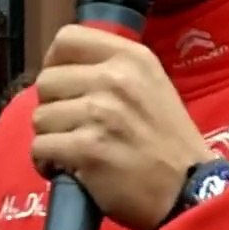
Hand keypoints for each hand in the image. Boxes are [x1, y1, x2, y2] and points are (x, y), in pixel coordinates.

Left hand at [31, 24, 216, 229]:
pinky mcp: (87, 148)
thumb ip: (113, 70)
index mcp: (132, 58)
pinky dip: (46, 163)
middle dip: (53, 107)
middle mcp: (115, 78)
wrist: (188, 190)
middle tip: (72, 126)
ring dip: (51, 138)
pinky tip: (66, 169)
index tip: (62, 85)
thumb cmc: (170, 142)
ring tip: (73, 151)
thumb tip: (64, 69)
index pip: (68, 39)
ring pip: (40, 117)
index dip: (55, 63)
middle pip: (47, 81)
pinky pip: (40, 148)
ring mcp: (100, 112)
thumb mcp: (152, 86)